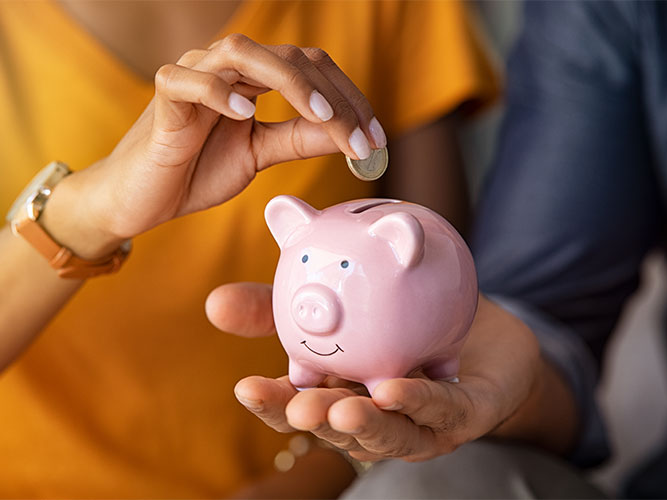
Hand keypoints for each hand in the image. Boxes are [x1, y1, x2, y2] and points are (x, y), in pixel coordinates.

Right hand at [43, 35, 385, 257]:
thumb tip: (347, 136)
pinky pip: (187, 80)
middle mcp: (227, 67)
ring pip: (243, 53)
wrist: (143, 198)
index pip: (312, 70)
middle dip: (334, 98)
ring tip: (322, 118)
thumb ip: (298, 140)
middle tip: (362, 139)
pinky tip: (245, 115)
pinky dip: (217, 92)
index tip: (376, 141)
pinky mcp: (163, 97)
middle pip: (291, 57)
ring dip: (290, 83)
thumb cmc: (197, 170)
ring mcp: (193, 75)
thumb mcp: (259, 154)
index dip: (349, 100)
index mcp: (254, 79)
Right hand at [206, 284, 559, 462]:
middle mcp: (374, 415)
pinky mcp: (462, 416)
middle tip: (295, 406)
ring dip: (361, 424)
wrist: (480, 324)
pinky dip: (418, 401)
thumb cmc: (403, 319)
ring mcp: (418, 423)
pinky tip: (395, 389)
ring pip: (387, 433)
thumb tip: (214, 302)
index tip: (245, 387)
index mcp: (339, 391)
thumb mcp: (339, 304)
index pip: (298, 405)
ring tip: (338, 409)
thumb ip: (281, 306)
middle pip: (336, 427)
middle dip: (313, 421)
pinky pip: (441, 411)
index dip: (273, 403)